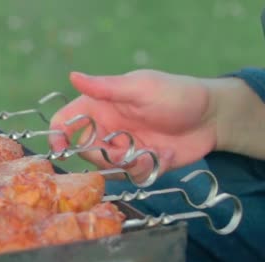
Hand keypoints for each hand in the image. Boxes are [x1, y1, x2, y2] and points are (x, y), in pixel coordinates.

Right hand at [49, 70, 217, 179]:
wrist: (213, 118)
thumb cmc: (176, 94)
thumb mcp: (140, 88)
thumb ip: (105, 87)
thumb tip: (72, 76)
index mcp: (100, 107)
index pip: (66, 121)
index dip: (57, 136)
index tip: (60, 151)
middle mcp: (107, 128)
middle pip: (84, 150)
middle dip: (102, 155)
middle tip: (124, 150)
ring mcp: (123, 148)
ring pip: (107, 167)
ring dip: (127, 163)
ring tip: (152, 152)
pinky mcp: (139, 164)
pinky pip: (130, 176)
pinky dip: (145, 169)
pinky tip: (164, 155)